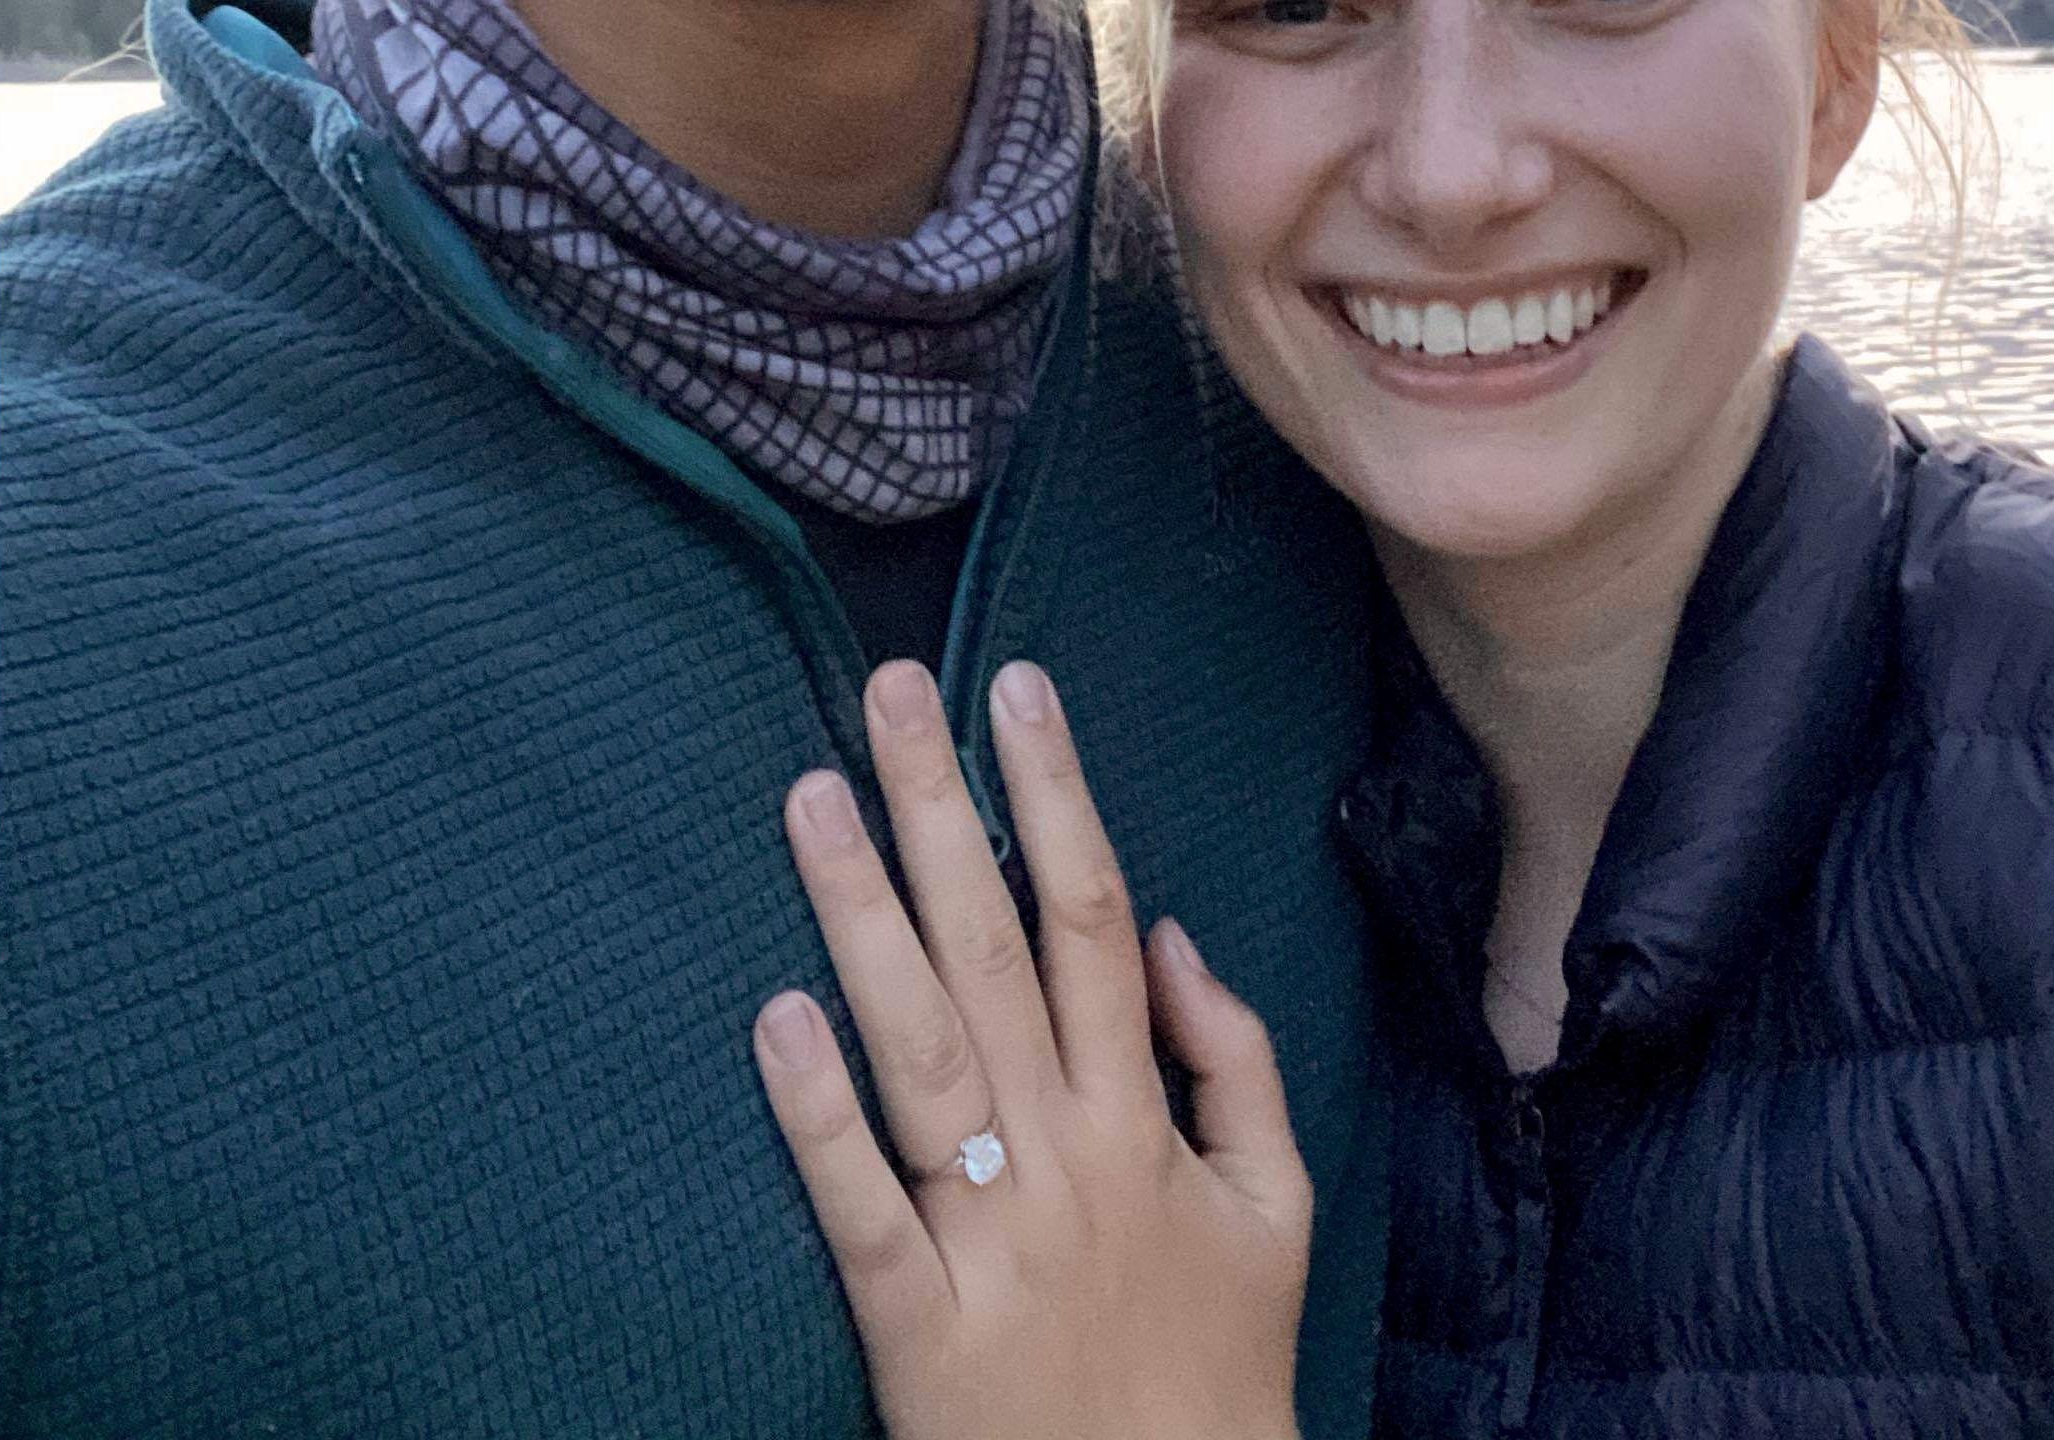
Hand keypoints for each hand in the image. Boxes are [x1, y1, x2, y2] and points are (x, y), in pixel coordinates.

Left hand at [752, 656, 1310, 1439]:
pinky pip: (862, 1208)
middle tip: (890, 688)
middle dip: (941, 806)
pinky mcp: (917, 1328)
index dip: (1055, 793)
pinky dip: (819, 1114)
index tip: (1015, 687)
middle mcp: (1065, 1155)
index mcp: (1143, 1117)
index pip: (1094, 916)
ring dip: (862, 915)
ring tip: (811, 797)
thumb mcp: (1278, 1202)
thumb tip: (1174, 936)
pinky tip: (775, 1014)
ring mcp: (989, 1238)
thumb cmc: (1221, 1366)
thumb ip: (1239, 1061)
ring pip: (920, 1049)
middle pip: (994, 949)